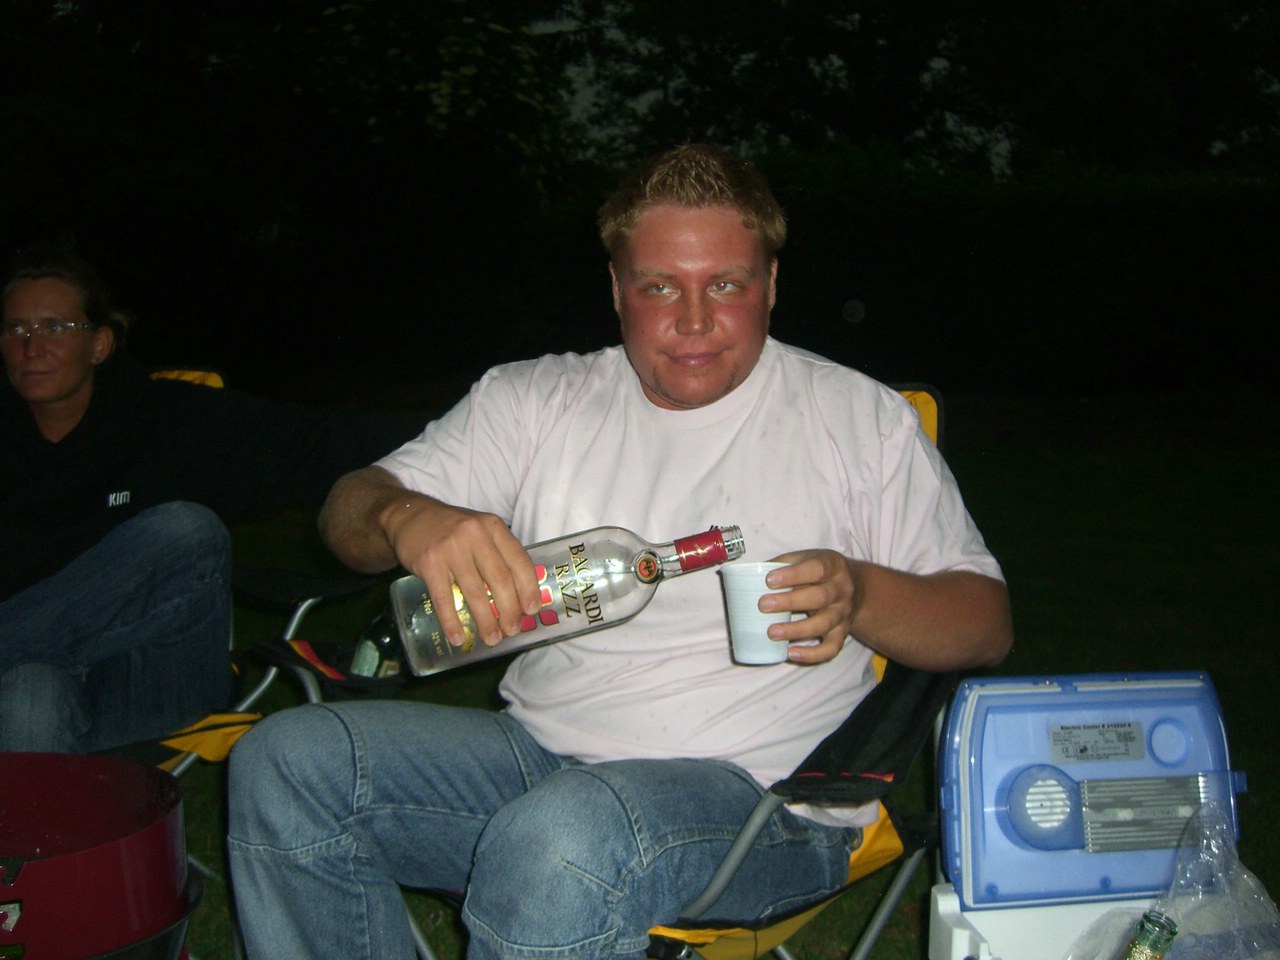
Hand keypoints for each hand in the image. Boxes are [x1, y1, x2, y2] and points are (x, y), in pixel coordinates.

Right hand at [382, 496, 539, 647]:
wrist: (410, 516)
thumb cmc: (452, 530)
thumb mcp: (480, 530)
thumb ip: (498, 554)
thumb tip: (518, 595)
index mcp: (493, 527)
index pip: (519, 560)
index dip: (528, 588)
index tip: (532, 610)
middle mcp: (475, 535)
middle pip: (500, 579)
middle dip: (509, 610)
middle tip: (512, 630)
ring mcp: (451, 548)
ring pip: (475, 592)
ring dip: (485, 621)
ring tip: (492, 639)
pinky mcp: (429, 563)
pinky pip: (444, 598)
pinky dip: (452, 622)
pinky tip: (458, 637)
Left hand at [756, 549, 861, 663]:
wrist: (856, 587)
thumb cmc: (819, 572)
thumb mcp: (806, 558)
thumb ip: (782, 564)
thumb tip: (748, 574)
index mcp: (833, 565)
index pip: (817, 568)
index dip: (793, 574)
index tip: (769, 580)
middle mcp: (842, 590)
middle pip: (820, 597)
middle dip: (790, 602)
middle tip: (763, 605)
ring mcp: (843, 613)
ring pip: (823, 624)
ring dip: (797, 630)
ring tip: (772, 632)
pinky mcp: (842, 633)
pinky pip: (831, 648)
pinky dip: (812, 654)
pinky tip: (791, 653)